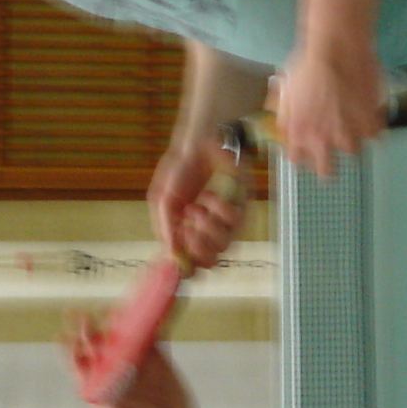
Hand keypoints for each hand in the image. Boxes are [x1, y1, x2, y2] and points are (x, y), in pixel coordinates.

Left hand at [61, 309, 198, 407]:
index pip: (79, 363)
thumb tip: (113, 379)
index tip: (66, 338)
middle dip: (89, 329)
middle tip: (83, 317)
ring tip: (113, 311)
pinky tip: (148, 311)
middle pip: (97, 343)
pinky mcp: (155, 354)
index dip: (71, 349)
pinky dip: (149, 322)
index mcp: (98, 384)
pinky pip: (150, 334)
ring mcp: (133, 358)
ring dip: (116, 322)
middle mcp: (112, 368)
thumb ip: (118, 403)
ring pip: (122, 334)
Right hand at [149, 137, 247, 266]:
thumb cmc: (180, 170)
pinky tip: (207, 196)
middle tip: (186, 230)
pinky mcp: (243, 206)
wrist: (198, 143)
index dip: (187, 264)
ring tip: (194, 207)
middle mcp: (210, 230)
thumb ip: (166, 227)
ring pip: (224, 246)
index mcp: (190, 231)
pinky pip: (234, 221)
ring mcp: (228, 221)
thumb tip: (170, 254)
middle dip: (197, 250)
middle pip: (211, 261)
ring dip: (205, 228)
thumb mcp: (163, 199)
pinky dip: (217, 210)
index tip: (179, 255)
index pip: (193, 262)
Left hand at [271, 42, 387, 179]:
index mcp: (298, 132)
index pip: (298, 160)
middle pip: (327, 170)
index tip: (308, 147)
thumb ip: (284, 114)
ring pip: (353, 152)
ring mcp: (349, 134)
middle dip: (329, 163)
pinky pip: (375, 136)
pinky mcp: (371, 124)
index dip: (303, 153)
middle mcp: (323, 140)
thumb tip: (282, 128)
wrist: (337, 49)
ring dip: (352, 141)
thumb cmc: (308, 64)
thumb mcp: (285, 89)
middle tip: (333, 148)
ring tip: (352, 125)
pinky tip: (369, 115)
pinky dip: (373, 128)